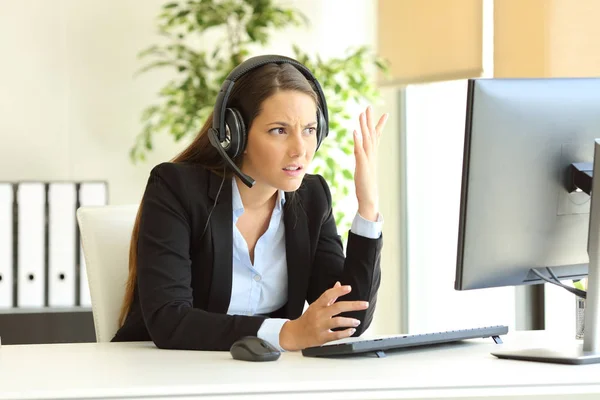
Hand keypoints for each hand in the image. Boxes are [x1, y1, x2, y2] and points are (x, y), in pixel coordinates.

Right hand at [279, 281, 368, 350]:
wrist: (295, 334)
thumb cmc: (308, 319)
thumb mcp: (316, 305)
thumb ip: (329, 296)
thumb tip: (338, 284)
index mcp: (317, 305)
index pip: (328, 295)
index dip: (338, 291)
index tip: (349, 288)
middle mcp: (319, 315)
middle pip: (337, 307)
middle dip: (353, 305)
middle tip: (364, 304)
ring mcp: (320, 326)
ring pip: (337, 322)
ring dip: (350, 321)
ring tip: (357, 321)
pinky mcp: (322, 337)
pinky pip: (336, 335)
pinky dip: (346, 333)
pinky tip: (352, 331)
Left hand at [353, 106, 388, 220]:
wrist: (369, 199)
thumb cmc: (366, 187)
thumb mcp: (364, 170)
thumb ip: (363, 161)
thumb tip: (362, 154)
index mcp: (372, 155)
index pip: (376, 137)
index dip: (379, 125)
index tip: (384, 114)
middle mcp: (372, 155)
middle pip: (372, 134)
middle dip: (370, 120)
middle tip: (369, 106)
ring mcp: (368, 159)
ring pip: (367, 139)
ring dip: (364, 125)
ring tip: (362, 113)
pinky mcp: (363, 165)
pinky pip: (360, 150)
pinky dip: (358, 139)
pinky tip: (355, 130)